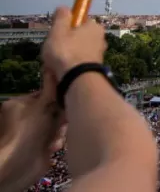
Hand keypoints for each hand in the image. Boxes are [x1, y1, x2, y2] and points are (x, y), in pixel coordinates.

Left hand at [0, 72, 65, 191]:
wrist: (20, 164)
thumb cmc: (29, 129)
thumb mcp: (41, 104)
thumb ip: (50, 87)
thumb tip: (52, 66)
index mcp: (19, 104)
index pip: (43, 95)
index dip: (56, 97)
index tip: (68, 99)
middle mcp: (24, 118)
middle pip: (52, 110)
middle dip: (60, 117)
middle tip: (63, 120)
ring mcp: (31, 133)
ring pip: (56, 125)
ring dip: (59, 131)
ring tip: (56, 137)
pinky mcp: (39, 146)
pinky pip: (54, 139)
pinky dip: (56, 142)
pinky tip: (53, 146)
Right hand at [41, 6, 106, 81]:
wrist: (77, 79)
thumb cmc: (66, 51)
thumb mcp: (58, 30)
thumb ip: (62, 17)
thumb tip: (64, 7)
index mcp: (95, 27)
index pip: (80, 22)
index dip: (66, 27)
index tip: (57, 35)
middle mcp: (101, 39)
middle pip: (78, 37)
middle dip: (65, 44)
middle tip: (53, 50)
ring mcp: (99, 54)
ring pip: (77, 51)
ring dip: (66, 56)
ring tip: (55, 64)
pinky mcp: (95, 68)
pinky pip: (79, 63)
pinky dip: (70, 66)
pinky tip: (62, 72)